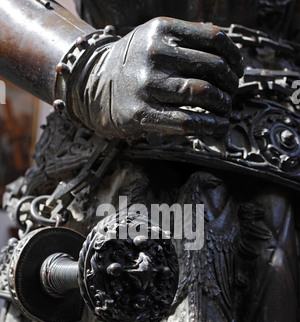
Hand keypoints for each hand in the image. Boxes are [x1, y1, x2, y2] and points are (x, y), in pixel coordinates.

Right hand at [75, 17, 242, 138]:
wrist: (92, 84)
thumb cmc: (133, 63)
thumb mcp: (154, 38)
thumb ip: (187, 41)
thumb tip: (229, 58)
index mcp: (162, 29)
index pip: (215, 38)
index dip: (234, 57)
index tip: (237, 70)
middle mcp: (155, 54)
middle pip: (213, 68)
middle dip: (230, 85)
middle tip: (231, 94)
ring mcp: (148, 84)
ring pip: (203, 94)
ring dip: (223, 106)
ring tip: (225, 111)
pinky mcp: (141, 112)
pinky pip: (186, 120)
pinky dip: (209, 125)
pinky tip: (217, 127)